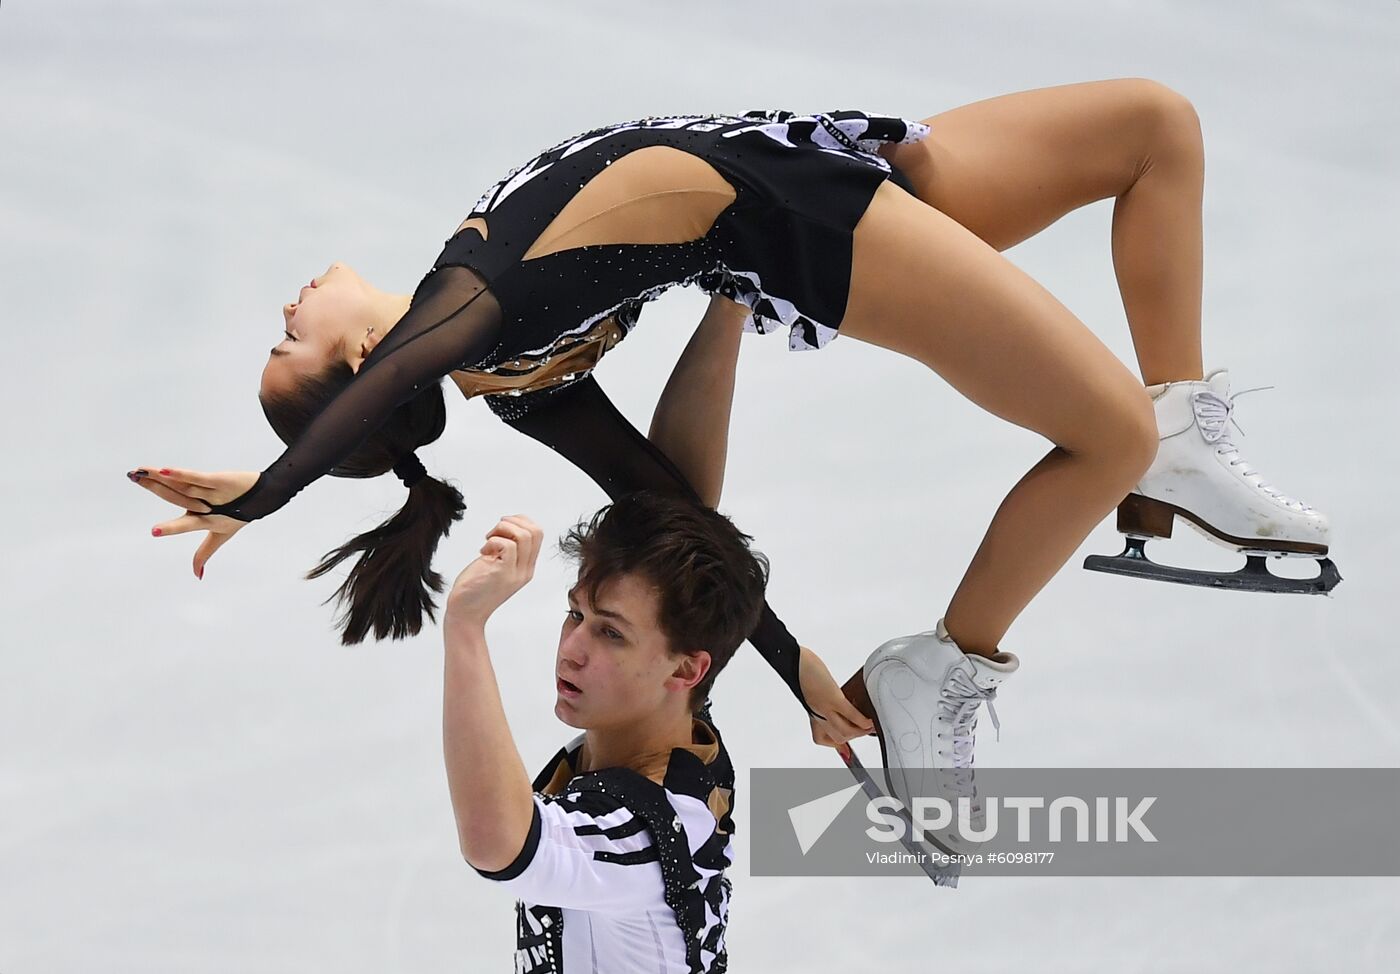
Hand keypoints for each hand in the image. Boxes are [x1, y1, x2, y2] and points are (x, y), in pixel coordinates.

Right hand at [127, 467, 258, 577]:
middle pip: (177, 497)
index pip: (187, 524)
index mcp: (205, 521)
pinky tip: (164, 470)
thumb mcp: (221, 535)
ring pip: (182, 485)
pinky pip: (197, 477)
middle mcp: (207, 507)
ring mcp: (213, 493)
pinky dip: (181, 474)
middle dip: (154, 488)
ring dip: (159, 478)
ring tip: (139, 472)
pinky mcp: (218, 479)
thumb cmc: (240, 515)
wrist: (266, 495)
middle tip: (132, 479)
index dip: (171, 529)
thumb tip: (197, 576)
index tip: (152, 532)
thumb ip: (204, 553)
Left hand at [445, 515, 543, 630]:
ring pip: (524, 535)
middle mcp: (525, 570)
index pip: (538, 534)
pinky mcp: (502, 573)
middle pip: (536, 532)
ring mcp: (515, 572)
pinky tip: (483, 551)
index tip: (502, 527)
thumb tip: (504, 528)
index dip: (521, 521)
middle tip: (495, 530)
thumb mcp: (497, 567)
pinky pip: (507, 545)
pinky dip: (493, 541)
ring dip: (502, 529)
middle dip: (513, 521)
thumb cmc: (476, 589)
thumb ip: (505, 551)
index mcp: (526, 567)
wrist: (466, 613)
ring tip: (488, 539)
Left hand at [798, 645, 875, 747]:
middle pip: (838, 738)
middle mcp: (818, 714)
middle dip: (854, 737)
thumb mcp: (812, 694)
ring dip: (860, 733)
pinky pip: (851, 715)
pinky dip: (862, 721)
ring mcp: (825, 707)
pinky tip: (868, 721)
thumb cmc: (803, 672)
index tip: (847, 747)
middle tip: (864, 730)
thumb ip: (823, 708)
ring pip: (845, 733)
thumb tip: (834, 719)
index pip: (822, 739)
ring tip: (869, 726)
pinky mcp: (833, 698)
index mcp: (813, 713)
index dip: (837, 745)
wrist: (794, 660)